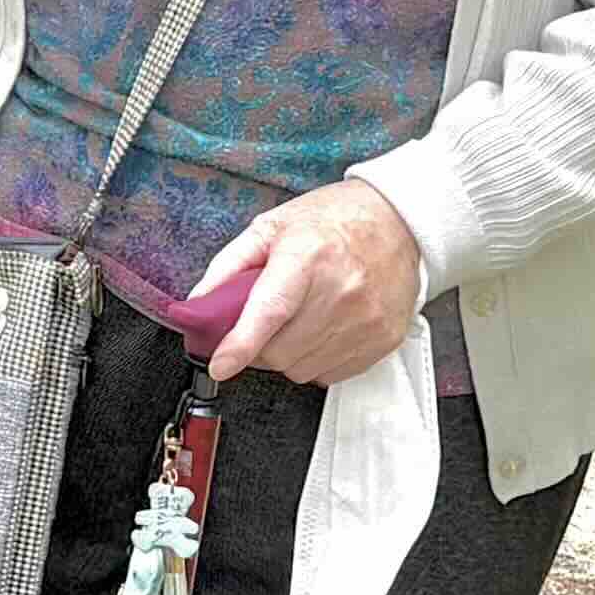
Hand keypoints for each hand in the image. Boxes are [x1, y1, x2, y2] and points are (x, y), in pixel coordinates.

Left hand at [191, 177, 423, 387]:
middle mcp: (342, 291)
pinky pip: (331, 373)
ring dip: (286, 355)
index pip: (269, 311)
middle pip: (280, 351)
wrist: (397, 221)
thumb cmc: (330, 221)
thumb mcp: (270, 228)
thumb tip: (197, 306)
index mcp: (307, 258)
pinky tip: (320, 330)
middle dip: (258, 347)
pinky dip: (315, 360)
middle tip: (259, 326)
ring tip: (295, 321)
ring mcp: (367, 319)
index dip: (240, 344)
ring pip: (302, 369)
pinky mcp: (384, 339)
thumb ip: (228, 267)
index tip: (220, 365)